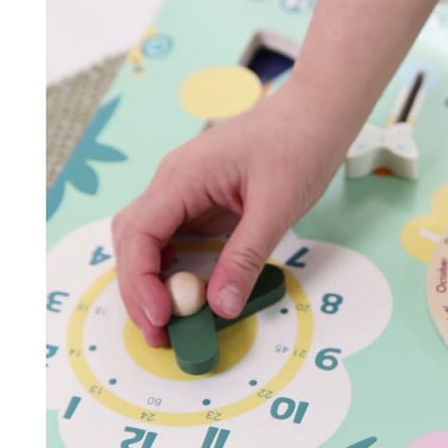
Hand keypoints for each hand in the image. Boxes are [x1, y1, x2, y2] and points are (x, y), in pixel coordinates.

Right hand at [111, 80, 343, 347]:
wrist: (315, 113)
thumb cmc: (298, 145)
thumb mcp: (276, 207)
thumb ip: (245, 256)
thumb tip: (220, 306)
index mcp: (182, 177)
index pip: (138, 233)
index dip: (140, 281)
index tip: (161, 318)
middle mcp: (172, 183)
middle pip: (132, 241)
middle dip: (137, 290)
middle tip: (159, 335)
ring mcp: (183, 192)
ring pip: (146, 241)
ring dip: (150, 283)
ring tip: (169, 324)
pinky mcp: (199, 201)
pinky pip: (173, 239)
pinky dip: (171, 269)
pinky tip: (184, 293)